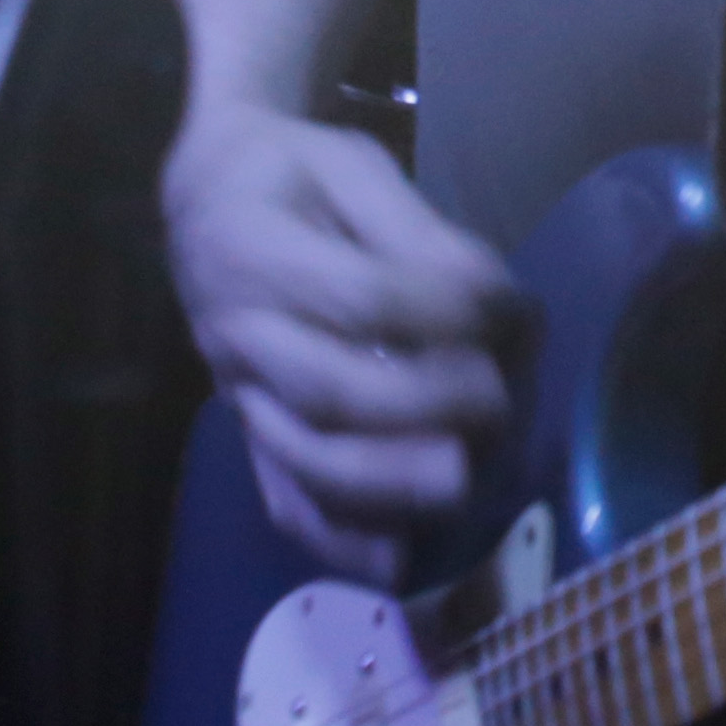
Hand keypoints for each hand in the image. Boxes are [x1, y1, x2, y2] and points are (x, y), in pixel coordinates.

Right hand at [158, 103, 525, 585]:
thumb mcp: (351, 166)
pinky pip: (286, 501)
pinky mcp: (250, 436)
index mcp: (256, 249)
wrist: (207, 197)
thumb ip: (414, 229)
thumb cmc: (293, 175)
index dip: (450, 312)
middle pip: (332, 391)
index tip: (517, 313)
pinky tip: (402, 559)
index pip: (364, 297)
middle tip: (500, 400)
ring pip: (308, 459)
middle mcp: (237, 333)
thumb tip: (487, 296)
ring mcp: (239, 395)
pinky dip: (343, 541)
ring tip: (465, 483)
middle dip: (429, 405)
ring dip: (394, 483)